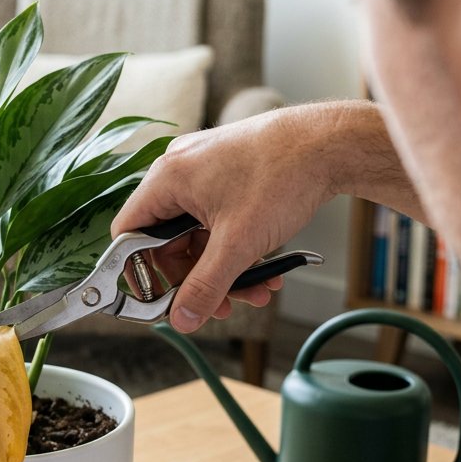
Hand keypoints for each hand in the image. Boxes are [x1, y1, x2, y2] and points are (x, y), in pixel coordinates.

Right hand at [113, 105, 343, 331]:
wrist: (331, 143)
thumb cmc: (282, 176)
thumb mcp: (238, 244)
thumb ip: (205, 286)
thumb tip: (182, 318)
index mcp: (167, 179)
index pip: (129, 232)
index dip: (140, 270)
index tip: (161, 297)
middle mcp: (179, 170)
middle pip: (167, 240)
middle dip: (195, 277)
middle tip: (217, 303)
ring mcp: (205, 170)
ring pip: (198, 234)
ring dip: (223, 268)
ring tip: (253, 291)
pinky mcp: (228, 173)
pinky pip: (218, 220)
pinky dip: (237, 247)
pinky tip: (265, 270)